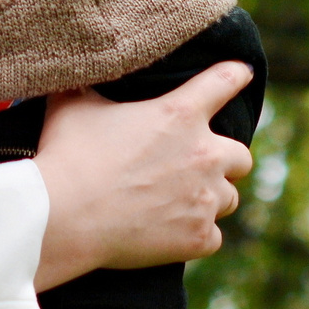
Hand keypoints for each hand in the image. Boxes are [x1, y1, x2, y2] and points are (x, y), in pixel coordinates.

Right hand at [29, 59, 253, 290]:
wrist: (66, 217)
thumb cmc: (69, 155)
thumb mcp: (73, 105)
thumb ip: (85, 85)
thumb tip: (76, 70)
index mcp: (180, 114)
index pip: (225, 81)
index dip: (237, 73)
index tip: (243, 72)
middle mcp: (204, 154)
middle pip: (242, 156)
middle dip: (225, 160)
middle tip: (199, 165)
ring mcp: (205, 199)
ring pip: (230, 199)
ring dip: (212, 198)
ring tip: (182, 202)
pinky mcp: (198, 238)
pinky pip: (213, 238)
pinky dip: (197, 236)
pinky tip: (173, 235)